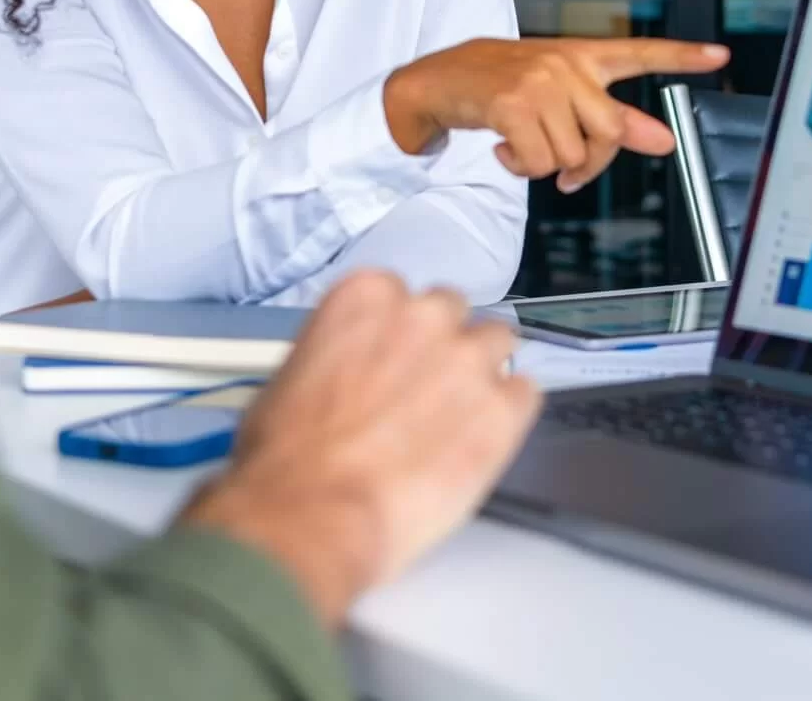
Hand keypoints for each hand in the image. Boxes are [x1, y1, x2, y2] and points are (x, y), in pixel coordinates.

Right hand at [178, 271, 539, 625]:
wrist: (312, 516)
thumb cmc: (286, 461)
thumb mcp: (291, 380)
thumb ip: (338, 355)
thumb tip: (350, 372)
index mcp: (366, 297)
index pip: (403, 294)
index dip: (400, 334)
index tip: (395, 359)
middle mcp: (422, 317)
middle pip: (454, 312)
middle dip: (443, 347)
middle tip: (427, 390)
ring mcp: (468, 361)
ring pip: (498, 344)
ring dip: (482, 372)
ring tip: (461, 417)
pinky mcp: (501, 411)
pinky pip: (526, 395)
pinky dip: (509, 415)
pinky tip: (484, 441)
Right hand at [382, 37, 729, 191]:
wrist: (437, 80)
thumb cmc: (499, 86)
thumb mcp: (558, 95)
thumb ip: (611, 117)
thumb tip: (663, 139)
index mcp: (581, 56)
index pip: (640, 52)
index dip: (683, 56)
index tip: (720, 55)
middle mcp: (566, 64)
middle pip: (611, 132)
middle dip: (589, 161)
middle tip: (564, 166)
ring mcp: (539, 81)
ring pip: (572, 154)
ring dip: (545, 165)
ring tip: (521, 144)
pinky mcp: (512, 104)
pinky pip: (539, 162)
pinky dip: (521, 167)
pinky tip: (504, 146)